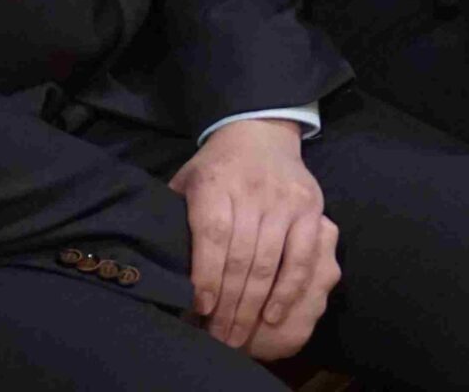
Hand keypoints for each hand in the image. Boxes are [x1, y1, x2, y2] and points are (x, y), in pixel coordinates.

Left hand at [169, 118, 339, 358]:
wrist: (261, 131)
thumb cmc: (216, 168)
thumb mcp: (187, 181)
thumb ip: (176, 218)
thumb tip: (158, 268)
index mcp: (215, 183)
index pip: (213, 234)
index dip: (206, 275)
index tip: (200, 308)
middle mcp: (252, 190)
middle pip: (241, 256)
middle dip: (228, 304)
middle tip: (219, 338)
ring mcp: (285, 199)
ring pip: (270, 261)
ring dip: (254, 305)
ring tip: (240, 336)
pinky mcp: (311, 207)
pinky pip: (302, 256)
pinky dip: (289, 288)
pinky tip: (275, 314)